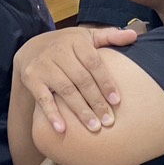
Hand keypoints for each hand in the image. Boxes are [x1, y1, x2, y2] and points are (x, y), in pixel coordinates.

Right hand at [14, 26, 137, 133]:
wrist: (30, 49)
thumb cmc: (66, 46)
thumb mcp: (86, 37)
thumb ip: (109, 37)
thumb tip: (134, 35)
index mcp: (75, 41)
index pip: (93, 63)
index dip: (106, 82)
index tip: (116, 101)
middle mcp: (58, 52)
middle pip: (81, 79)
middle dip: (96, 101)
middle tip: (108, 121)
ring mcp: (43, 66)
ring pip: (65, 90)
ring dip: (80, 110)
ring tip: (93, 127)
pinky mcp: (31, 79)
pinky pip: (43, 98)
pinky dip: (52, 114)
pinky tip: (62, 129)